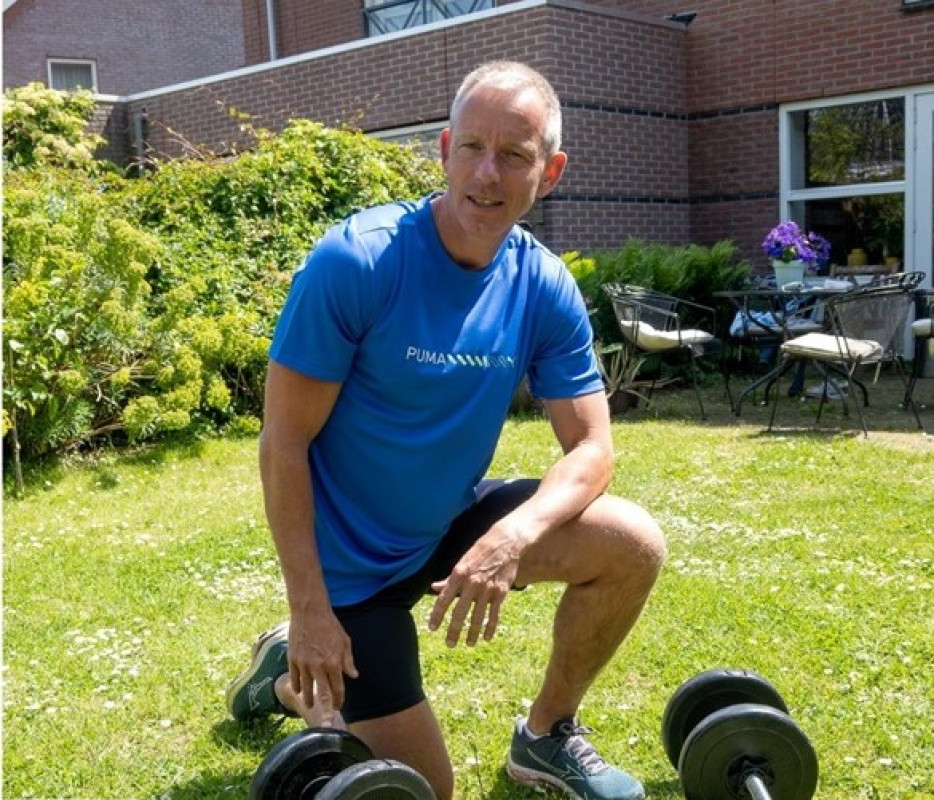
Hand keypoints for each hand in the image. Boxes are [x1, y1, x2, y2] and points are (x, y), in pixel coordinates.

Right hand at [287, 609, 356, 725]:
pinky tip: (300, 691)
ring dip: (309, 700)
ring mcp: (304, 664)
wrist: (309, 612)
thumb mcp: (345, 641)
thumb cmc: (330, 625)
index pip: (338, 689)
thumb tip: (354, 676)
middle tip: (327, 722)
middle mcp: (318, 667)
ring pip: (306, 690)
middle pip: (322, 695)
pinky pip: (295, 679)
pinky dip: (298, 687)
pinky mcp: (292, 660)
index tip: (340, 706)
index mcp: (333, 663)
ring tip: (310, 705)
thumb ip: (348, 661)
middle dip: (326, 711)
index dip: (340, 701)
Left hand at [428, 522, 525, 646]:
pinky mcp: (502, 591)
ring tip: (468, 644)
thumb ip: (450, 579)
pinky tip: (486, 637)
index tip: (432, 628)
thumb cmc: (481, 550)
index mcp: (459, 573)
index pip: (444, 599)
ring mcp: (488, 588)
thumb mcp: (463, 560)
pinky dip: (490, 627)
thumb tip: (434, 588)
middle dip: (453, 630)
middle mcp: (472, 582)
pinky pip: (495, 614)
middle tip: (449, 644)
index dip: (437, 615)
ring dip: (472, 633)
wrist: (506, 542)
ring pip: (478, 616)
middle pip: (460, 612)